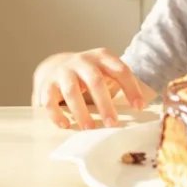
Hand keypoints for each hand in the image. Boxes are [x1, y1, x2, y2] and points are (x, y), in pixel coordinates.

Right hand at [32, 48, 146, 129]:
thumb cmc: (88, 75)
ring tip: (90, 128)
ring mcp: (63, 71)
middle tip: (113, 124)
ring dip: (81, 111)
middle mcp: (82, 61)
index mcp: (102, 57)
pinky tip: (65, 125)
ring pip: (71, 90)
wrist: (55, 66)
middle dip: (105, 104)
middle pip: (95, 81)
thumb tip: (139, 108)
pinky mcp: (46, 84)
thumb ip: (120, 84)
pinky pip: (50, 100)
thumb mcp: (105, 72)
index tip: (139, 107)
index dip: (131, 88)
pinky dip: (57, 114)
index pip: (120, 70)